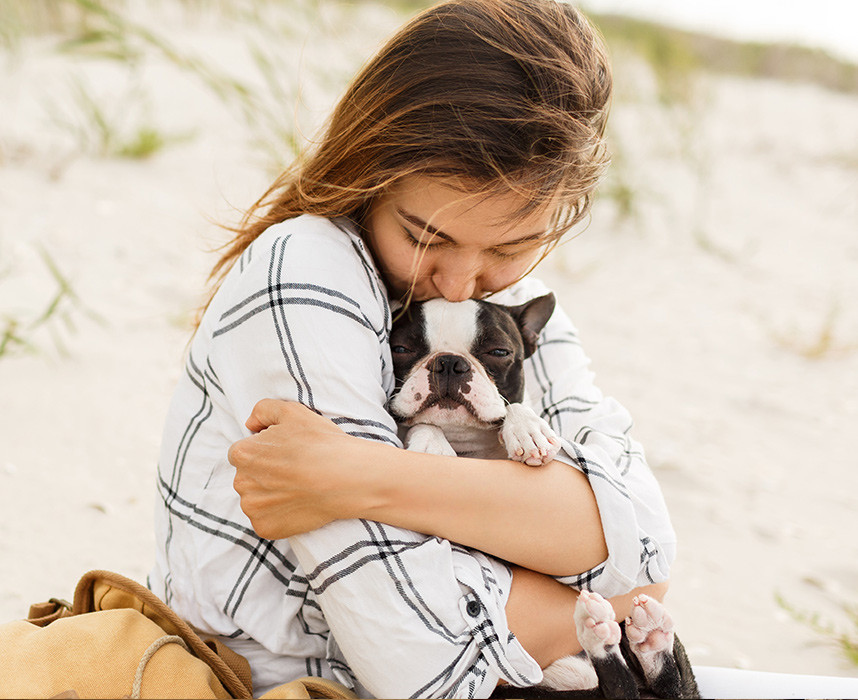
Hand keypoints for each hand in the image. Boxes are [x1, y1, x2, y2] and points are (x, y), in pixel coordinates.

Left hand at [228, 399, 360, 538]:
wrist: (346, 478)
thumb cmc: (320, 442)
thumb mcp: (291, 411)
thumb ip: (263, 410)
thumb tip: (250, 424)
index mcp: (242, 453)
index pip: (244, 453)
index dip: (266, 452)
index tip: (286, 454)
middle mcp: (240, 482)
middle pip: (248, 477)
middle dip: (265, 474)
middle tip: (294, 470)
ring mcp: (252, 508)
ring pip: (256, 499)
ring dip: (271, 495)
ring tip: (298, 487)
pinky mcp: (265, 528)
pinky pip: (266, 520)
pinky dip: (279, 515)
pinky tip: (299, 503)